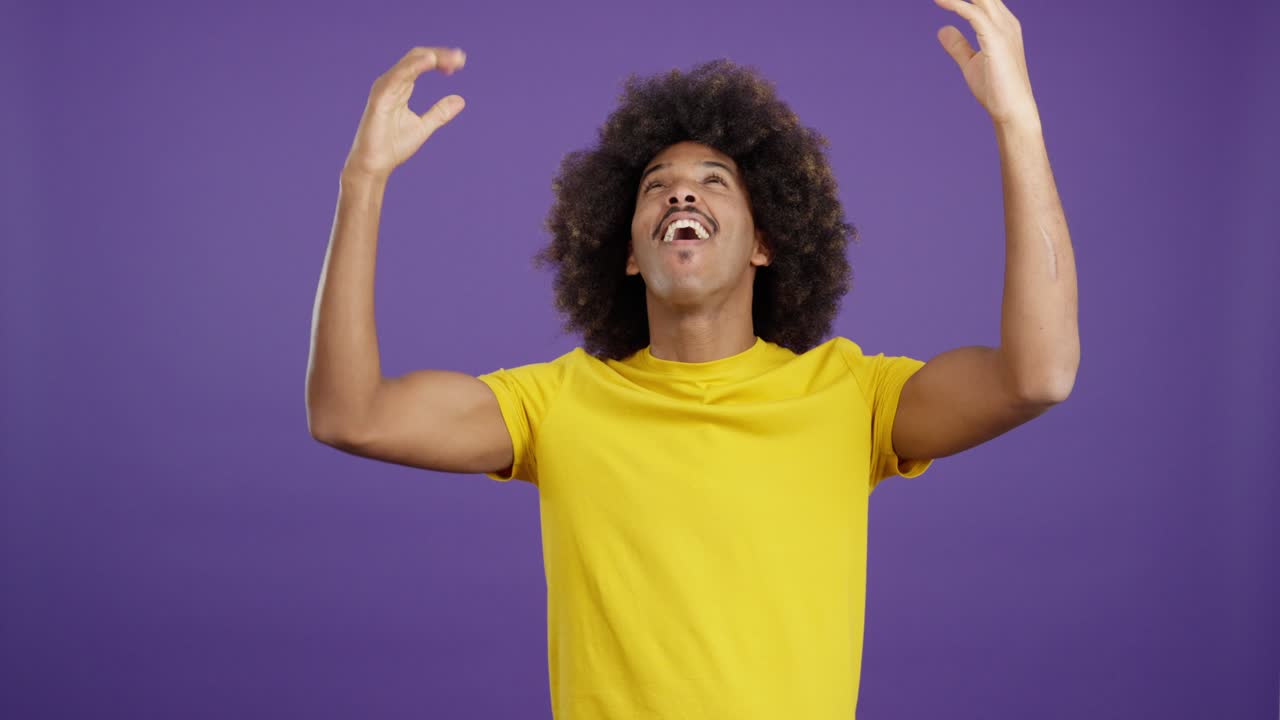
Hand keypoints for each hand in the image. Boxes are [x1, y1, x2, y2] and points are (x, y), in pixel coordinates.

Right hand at [343, 46, 466, 180]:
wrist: (375, 165)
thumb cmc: (393, 146)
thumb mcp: (423, 127)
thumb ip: (439, 113)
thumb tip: (460, 100)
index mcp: (401, 87)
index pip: (421, 62)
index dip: (440, 59)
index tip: (460, 62)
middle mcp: (391, 83)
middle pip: (417, 57)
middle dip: (440, 55)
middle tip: (460, 58)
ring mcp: (384, 89)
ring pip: (408, 63)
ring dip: (431, 57)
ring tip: (450, 59)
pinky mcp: (380, 98)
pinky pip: (397, 77)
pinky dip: (413, 67)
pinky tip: (429, 61)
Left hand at [933, 0, 1038, 126]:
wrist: (1012, 110)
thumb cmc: (995, 89)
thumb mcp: (970, 62)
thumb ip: (957, 44)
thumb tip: (942, 29)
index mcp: (1001, 24)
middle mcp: (1005, 21)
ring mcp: (1002, 29)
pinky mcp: (995, 40)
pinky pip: (972, 13)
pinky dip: (955, 4)